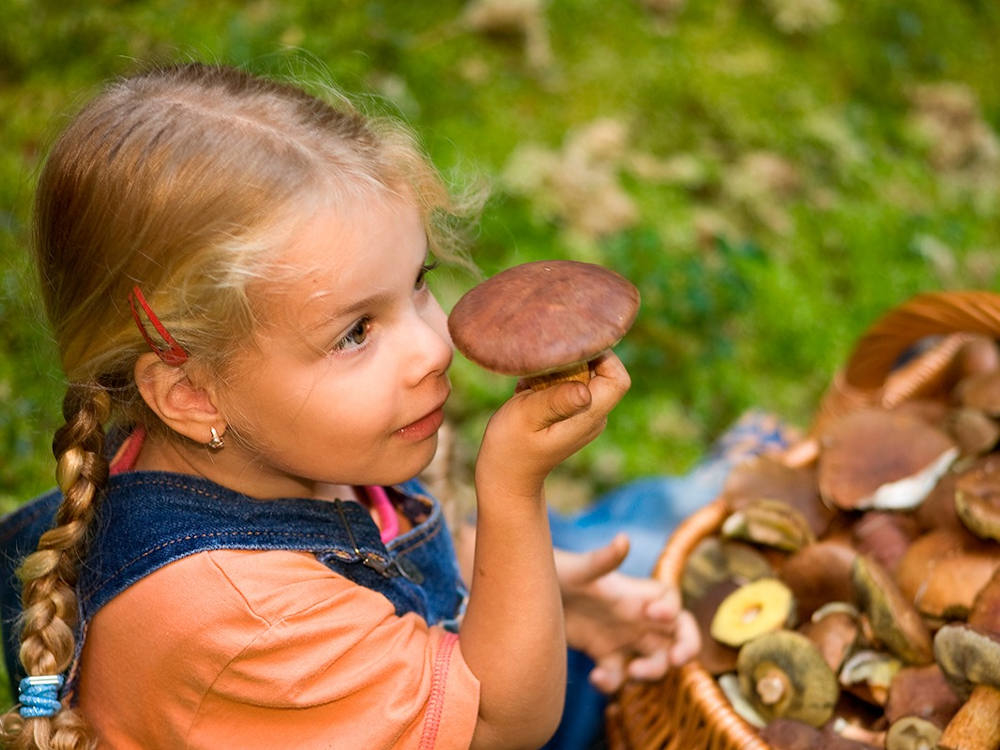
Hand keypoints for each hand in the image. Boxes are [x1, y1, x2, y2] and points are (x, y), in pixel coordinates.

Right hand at [475, 352, 630, 501]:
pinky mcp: (570, 412)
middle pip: (603, 372)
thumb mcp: (526, 418)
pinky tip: (529, 390)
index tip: (569, 348)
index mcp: (589, 417)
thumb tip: (585, 390)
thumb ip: (555, 401)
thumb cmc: (510, 447)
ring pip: (585, 375)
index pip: (618, 378)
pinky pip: (570, 383)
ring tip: (532, 381)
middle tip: (543, 362)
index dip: (601, 356)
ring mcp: (584, 415)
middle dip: (576, 358)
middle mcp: (594, 415)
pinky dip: (551, 378)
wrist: (505, 476)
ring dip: (560, 369)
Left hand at [556, 533, 700, 693]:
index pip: (671, 601)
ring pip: (654, 659)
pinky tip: (594, 679)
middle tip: (674, 660)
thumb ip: (603, 559)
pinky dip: (613, 682)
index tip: (655, 615)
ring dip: (651, 671)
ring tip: (629, 672)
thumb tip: (624, 539)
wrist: (525, 591)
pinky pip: (619, 675)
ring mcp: (619, 637)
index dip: (675, 611)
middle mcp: (633, 616)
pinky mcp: (601, 654)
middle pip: (676, 634)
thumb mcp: (578, 569)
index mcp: (633, 593)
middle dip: (685, 649)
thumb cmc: (555, 572)